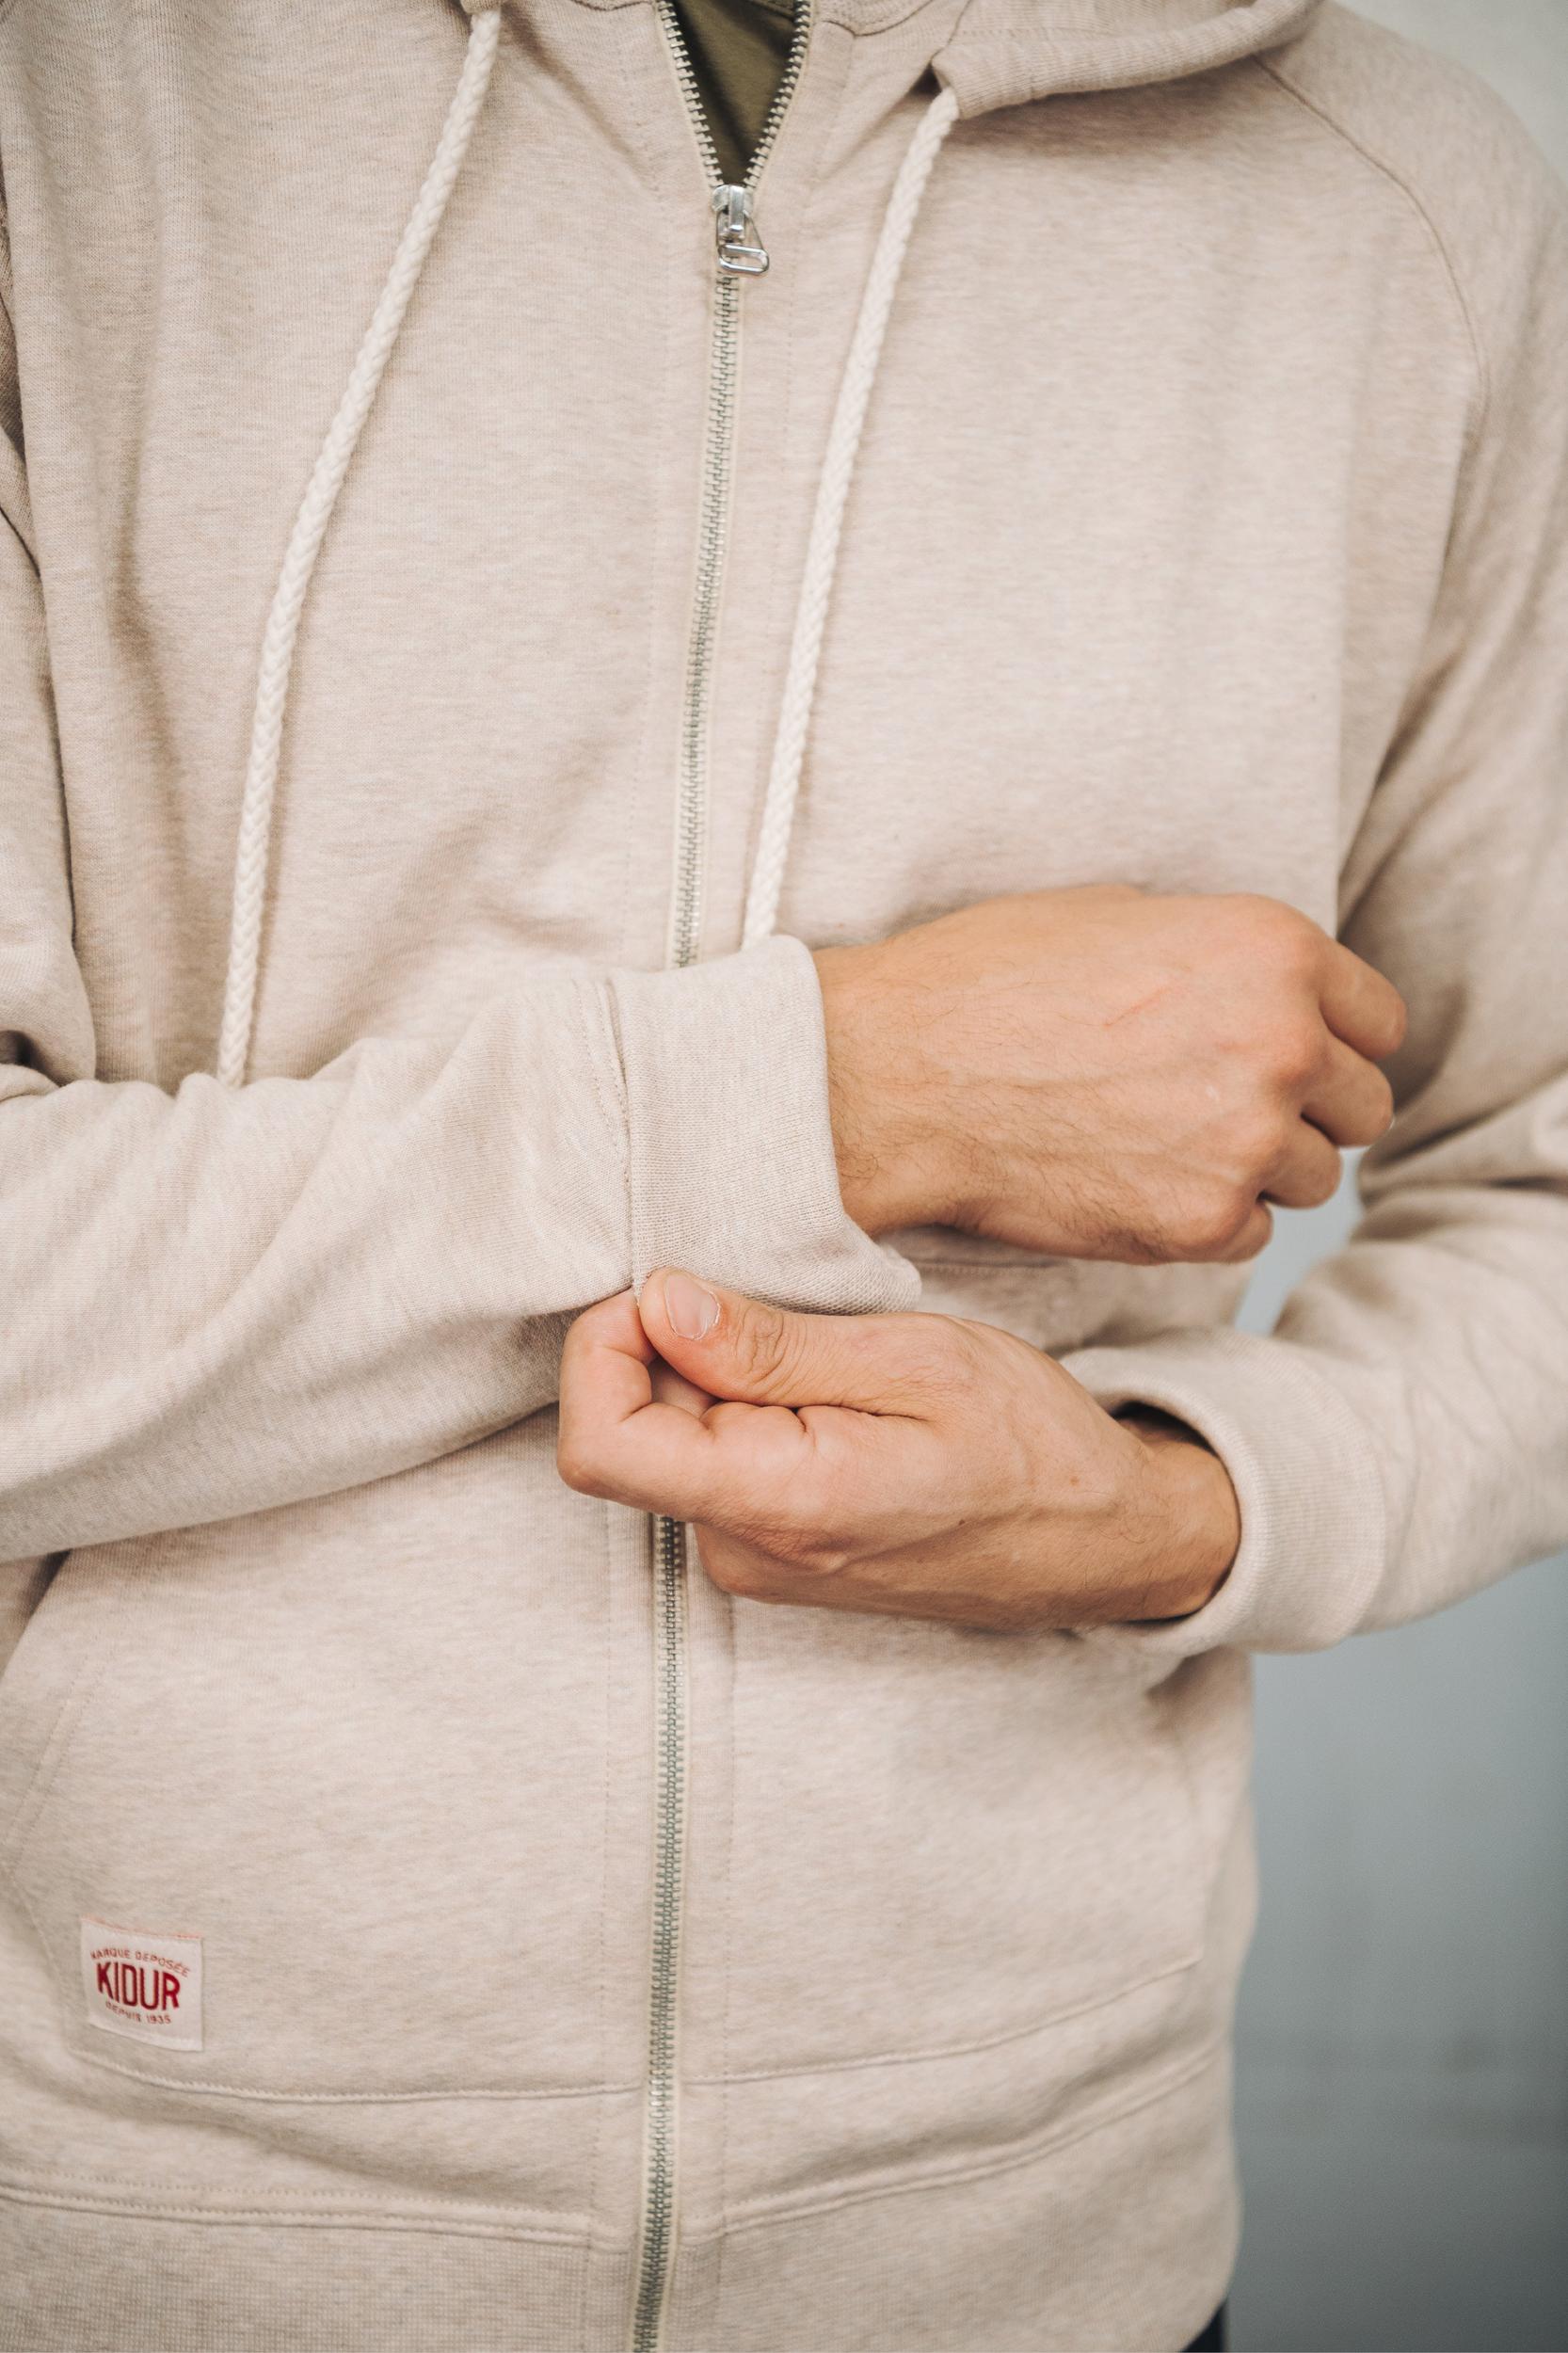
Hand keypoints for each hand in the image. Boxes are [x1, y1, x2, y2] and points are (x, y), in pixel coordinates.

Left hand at [557, 1269, 1239, 1629]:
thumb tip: (656, 1303)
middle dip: (673, 1350)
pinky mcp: (769, 1553)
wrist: (1100, 1540)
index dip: (604, 1348)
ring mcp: (755, 1562)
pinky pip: (709, 1465)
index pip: (600, 1445)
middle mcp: (745, 1553)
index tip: (671, 1292)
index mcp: (779, 1506)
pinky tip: (825, 1392)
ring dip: (717, 1378)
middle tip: (779, 1311)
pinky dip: (741, 1411)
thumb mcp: (915, 1361)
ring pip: (670, 1442)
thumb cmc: (1030, 1446)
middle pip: (628, 1431)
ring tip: (824, 1357)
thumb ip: (771, 1345)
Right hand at [814, 886, 1406, 1261]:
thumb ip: (1220, 953)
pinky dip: (1203, 1220)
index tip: (1287, 1058)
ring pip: (1312, 1180)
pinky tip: (1130, 1183)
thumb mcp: (1119, 913)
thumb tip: (1266, 989)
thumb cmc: (984, 982)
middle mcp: (1282, 1041)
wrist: (894, 1076)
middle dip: (1305, 1112)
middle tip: (1220, 1111)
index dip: (1329, 1040)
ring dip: (1256, 1172)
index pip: (1379, 1019)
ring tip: (1161, 1146)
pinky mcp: (1202, 1223)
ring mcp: (1246, 1139)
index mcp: (1273, 948)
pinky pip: (1250, 1235)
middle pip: (1363, 1108)